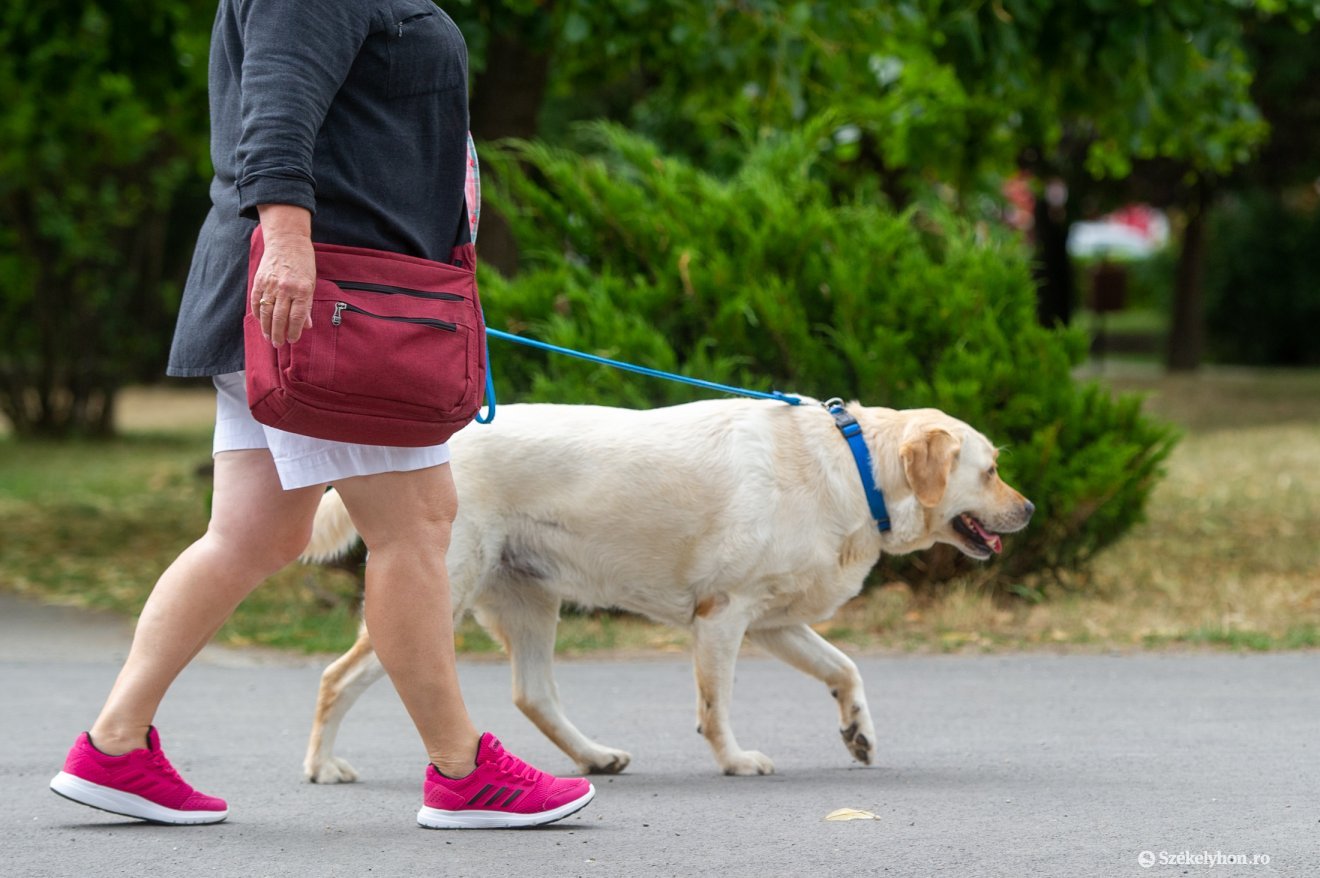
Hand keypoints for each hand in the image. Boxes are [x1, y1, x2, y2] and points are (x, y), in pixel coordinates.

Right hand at [252, 204, 314, 345]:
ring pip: (266, 312)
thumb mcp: (311, 283)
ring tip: (269, 338)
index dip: (294, 331)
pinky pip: (256, 301)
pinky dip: (258, 314)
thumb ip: (307, 305)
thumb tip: (306, 325)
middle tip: (278, 344)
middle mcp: (285, 288)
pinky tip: (260, 322)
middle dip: (279, 334)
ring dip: (266, 328)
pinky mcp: (259, 280)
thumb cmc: (303, 263)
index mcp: (302, 289)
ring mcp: (271, 284)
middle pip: (280, 318)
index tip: (292, 340)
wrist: (286, 241)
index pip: (297, 317)